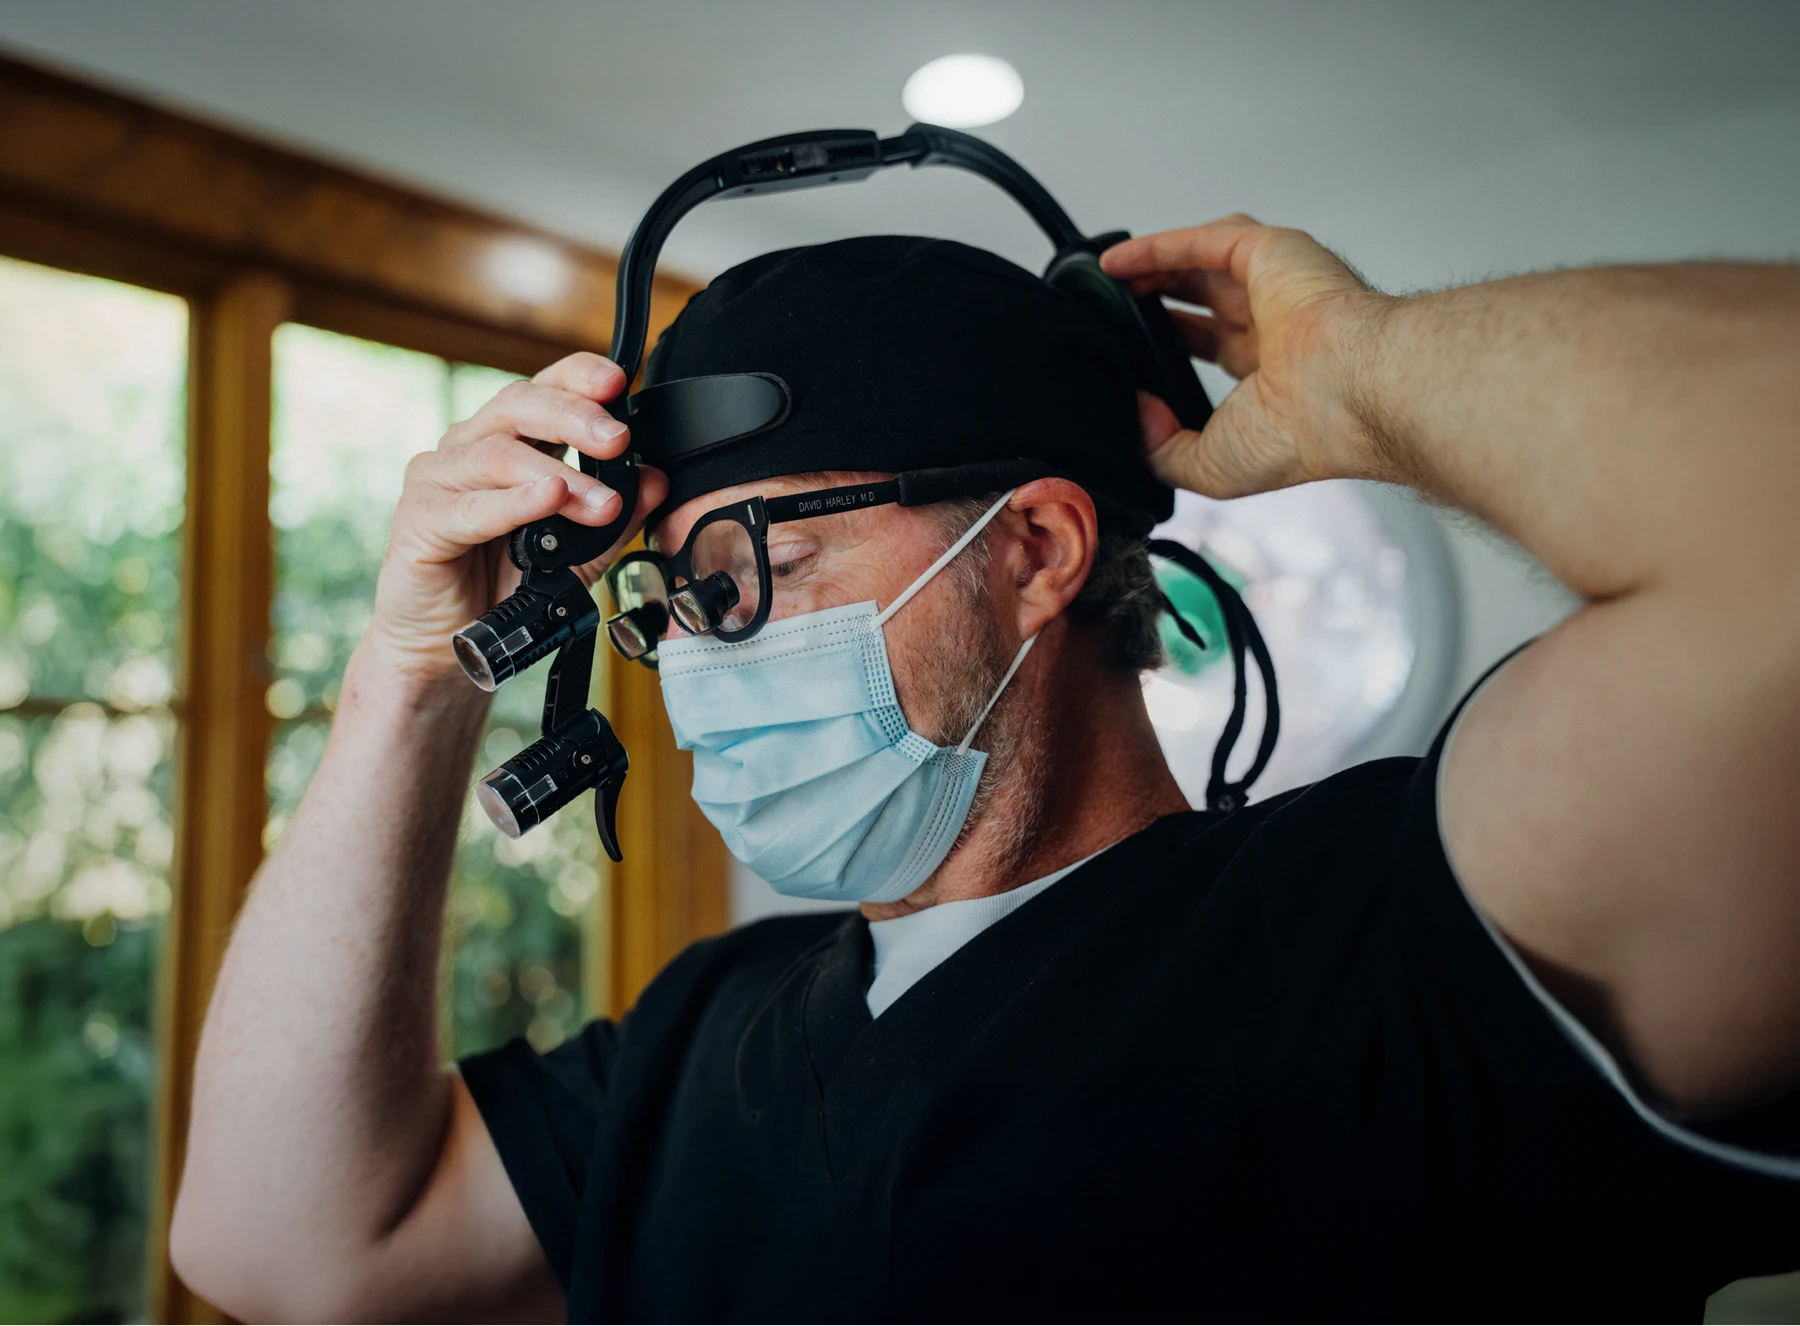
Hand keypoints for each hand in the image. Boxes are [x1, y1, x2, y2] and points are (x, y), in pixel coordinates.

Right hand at [364, 351, 667, 684]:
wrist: (449, 644)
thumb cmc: (502, 587)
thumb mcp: (576, 553)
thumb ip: (613, 518)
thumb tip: (654, 481)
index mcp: (507, 442)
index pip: (542, 388)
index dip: (577, 376)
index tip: (618, 382)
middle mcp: (468, 448)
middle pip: (519, 407)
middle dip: (575, 417)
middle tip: (617, 438)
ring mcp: (438, 478)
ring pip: (499, 454)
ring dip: (559, 476)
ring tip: (601, 500)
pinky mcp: (420, 518)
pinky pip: (471, 506)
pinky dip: (515, 502)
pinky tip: (547, 498)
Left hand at [1102, 216, 1390, 497]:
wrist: (1349, 393)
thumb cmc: (1305, 434)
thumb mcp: (1212, 467)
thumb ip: (1163, 450)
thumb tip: (1136, 414)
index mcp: (1273, 375)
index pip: (1217, 350)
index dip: (1171, 348)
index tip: (1132, 356)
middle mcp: (1276, 325)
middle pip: (1206, 301)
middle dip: (1159, 303)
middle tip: (1113, 312)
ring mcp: (1274, 285)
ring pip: (1203, 263)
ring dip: (1155, 267)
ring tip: (1108, 279)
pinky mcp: (1268, 252)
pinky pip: (1200, 241)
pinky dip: (1154, 249)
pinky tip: (1114, 262)